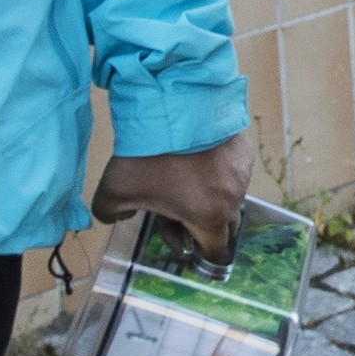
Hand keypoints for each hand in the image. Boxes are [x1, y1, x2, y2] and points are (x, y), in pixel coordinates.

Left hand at [95, 129, 256, 262]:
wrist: (172, 104)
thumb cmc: (147, 154)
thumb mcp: (113, 190)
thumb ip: (110, 214)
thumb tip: (120, 215)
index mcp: (208, 216)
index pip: (214, 249)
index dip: (198, 251)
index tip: (185, 242)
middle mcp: (233, 197)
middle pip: (225, 223)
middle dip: (205, 222)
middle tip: (179, 209)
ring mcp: (242, 171)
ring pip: (229, 194)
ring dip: (212, 194)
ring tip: (185, 176)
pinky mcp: (244, 147)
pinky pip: (233, 168)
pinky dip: (218, 169)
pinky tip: (197, 156)